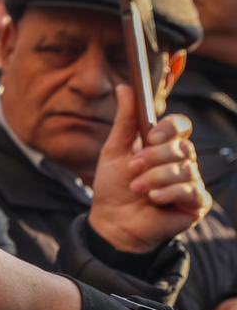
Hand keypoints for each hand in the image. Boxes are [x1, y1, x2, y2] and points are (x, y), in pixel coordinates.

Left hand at [88, 84, 210, 252]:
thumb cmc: (114, 186)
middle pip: (181, 147)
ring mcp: (192, 181)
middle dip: (153, 158)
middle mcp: (182, 161)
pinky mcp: (196, 203)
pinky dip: (168, 193)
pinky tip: (154, 199)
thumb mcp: (114, 150)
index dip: (170, 127)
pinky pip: (190, 190)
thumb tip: (124, 87)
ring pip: (184, 169)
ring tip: (137, 189)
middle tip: (133, 168)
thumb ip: (124, 120)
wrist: (112, 222)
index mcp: (165, 145)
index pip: (181, 125)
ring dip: (154, 178)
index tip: (152, 135)